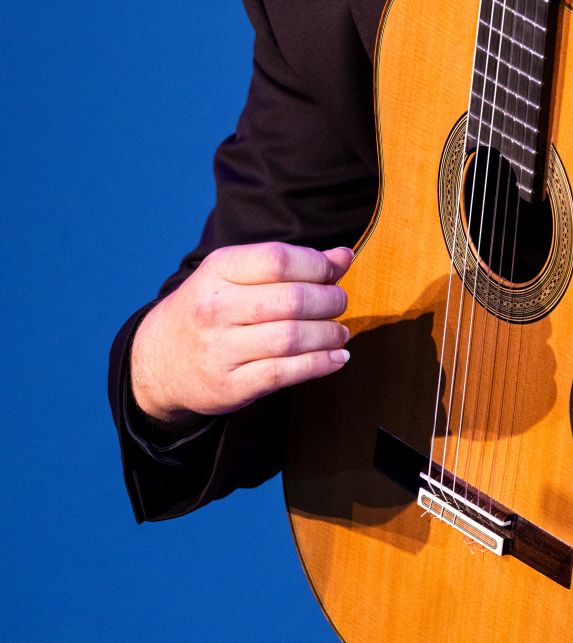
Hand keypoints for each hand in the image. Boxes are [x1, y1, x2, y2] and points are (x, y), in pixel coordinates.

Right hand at [130, 241, 352, 423]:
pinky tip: (336, 358)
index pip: (278, 259)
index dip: (317, 265)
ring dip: (328, 334)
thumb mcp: (237, 275)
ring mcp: (220, 349)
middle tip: (340, 303)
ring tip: (340, 332)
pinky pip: (284, 374)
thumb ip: (290, 264)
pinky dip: (319, 365)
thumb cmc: (211, 308)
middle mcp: (216, 308)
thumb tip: (343, 256)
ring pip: (291, 338)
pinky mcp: (229, 386)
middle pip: (291, 300)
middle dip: (329, 301)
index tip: (335, 272)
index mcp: (218, 270)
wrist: (159, 360)